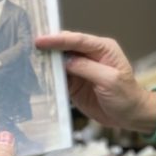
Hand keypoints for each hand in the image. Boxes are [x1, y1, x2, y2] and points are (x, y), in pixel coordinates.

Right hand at [35, 30, 155, 133]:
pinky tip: (35, 73)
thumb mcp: (110, 81)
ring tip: (26, 57)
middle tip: (27, 45)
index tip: (40, 41)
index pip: (78, 40)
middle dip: (48, 45)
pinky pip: (58, 76)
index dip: (58, 39)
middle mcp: (90, 55)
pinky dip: (48, 75)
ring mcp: (81, 69)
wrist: (130, 115)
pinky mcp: (74, 82)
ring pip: (59, 60)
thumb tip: (66, 61)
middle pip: (65, 46)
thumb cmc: (126, 96)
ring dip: (45, 60)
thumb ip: (88, 68)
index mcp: (103, 49)